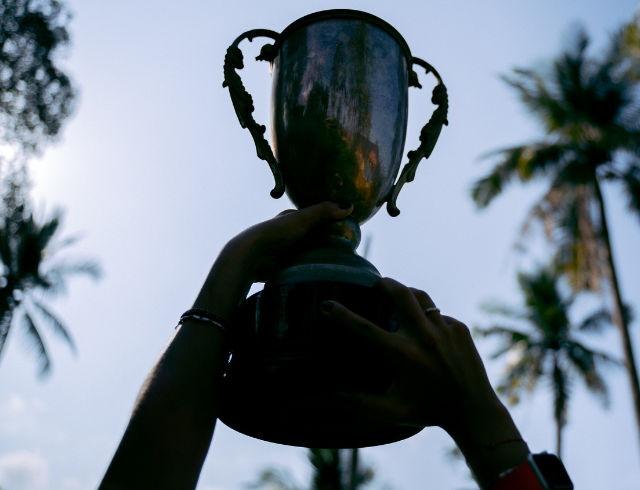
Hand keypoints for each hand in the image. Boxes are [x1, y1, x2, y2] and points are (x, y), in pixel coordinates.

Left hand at [193, 201, 352, 318]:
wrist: (253, 257)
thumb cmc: (276, 233)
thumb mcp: (302, 218)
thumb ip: (324, 211)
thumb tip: (349, 206)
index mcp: (293, 220)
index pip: (317, 219)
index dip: (332, 223)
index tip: (350, 230)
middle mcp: (291, 235)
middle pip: (316, 237)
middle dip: (329, 241)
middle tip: (350, 249)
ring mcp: (289, 251)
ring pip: (311, 253)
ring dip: (322, 256)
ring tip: (342, 262)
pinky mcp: (287, 266)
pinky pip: (305, 267)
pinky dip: (314, 267)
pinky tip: (326, 271)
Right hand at [322, 278, 528, 487]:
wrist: (474, 411)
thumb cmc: (429, 411)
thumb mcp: (392, 412)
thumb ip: (359, 402)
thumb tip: (329, 395)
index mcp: (404, 356)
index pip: (364, 329)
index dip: (342, 315)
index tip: (327, 305)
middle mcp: (424, 337)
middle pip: (399, 294)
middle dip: (384, 284)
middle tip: (375, 284)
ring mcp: (445, 329)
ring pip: (420, 296)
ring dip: (405, 292)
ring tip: (396, 295)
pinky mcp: (460, 328)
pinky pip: (438, 313)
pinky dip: (426, 316)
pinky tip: (424, 328)